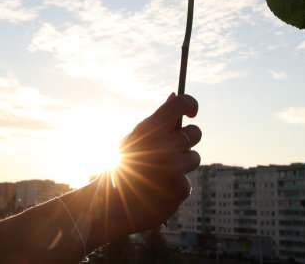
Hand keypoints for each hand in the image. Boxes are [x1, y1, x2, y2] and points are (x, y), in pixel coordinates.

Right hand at [88, 93, 200, 242]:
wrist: (109, 208)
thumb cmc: (120, 171)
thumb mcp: (132, 142)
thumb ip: (156, 122)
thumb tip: (174, 96)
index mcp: (148, 129)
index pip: (179, 104)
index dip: (190, 104)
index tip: (191, 112)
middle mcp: (164, 146)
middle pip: (195, 132)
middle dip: (188, 139)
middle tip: (174, 149)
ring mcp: (174, 167)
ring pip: (194, 158)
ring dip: (183, 164)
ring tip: (161, 174)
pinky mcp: (181, 187)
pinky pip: (187, 180)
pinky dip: (176, 186)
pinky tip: (159, 192)